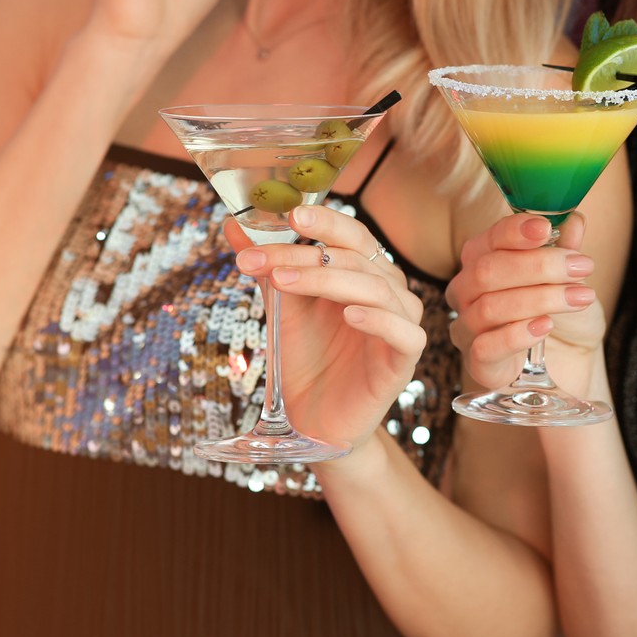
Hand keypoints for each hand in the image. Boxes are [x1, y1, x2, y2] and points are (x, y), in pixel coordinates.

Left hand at [227, 206, 425, 448]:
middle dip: (305, 256)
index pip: (352, 235)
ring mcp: (401, 324)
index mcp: (365, 272)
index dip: (325, 222)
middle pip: (357, 259)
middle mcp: (389, 291)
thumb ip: (267, 266)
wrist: (314, 420)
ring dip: (327, 281)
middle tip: (261, 261)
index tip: (288, 216)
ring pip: (377, 289)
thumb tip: (231, 222)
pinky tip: (349, 315)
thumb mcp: (282, 306)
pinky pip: (403, 333)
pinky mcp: (404, 361)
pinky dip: (378, 320)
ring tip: (282, 283)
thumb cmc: (307, 358)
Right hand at [446, 213, 603, 389]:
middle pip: (487, 271)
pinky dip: (518, 334)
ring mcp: (467, 327)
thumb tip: (574, 221)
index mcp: (481, 260)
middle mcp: (465, 291)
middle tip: (581, 266)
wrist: (567, 361)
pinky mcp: (477, 361)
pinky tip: (546, 325)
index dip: (515, 231)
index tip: (546, 228)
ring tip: (579, 297)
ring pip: (490, 307)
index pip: (489, 239)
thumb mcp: (570, 278)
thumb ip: (567, 249)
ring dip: (540, 298)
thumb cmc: (560, 311)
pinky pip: (486, 346)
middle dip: (538, 266)